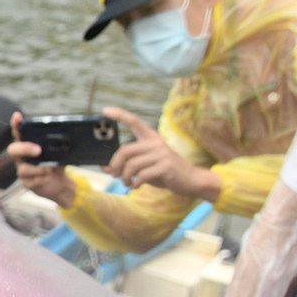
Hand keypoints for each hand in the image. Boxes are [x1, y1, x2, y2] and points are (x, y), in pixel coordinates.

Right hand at [8, 112, 76, 207]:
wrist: (60, 184)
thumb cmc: (56, 164)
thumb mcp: (59, 153)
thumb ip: (59, 146)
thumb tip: (68, 138)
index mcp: (28, 145)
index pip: (19, 132)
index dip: (16, 124)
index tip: (17, 116)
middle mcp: (22, 157)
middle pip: (13, 149)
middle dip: (25, 148)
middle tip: (38, 150)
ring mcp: (22, 170)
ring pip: (22, 168)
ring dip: (37, 169)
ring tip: (49, 170)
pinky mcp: (26, 182)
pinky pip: (30, 181)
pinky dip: (41, 179)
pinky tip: (48, 178)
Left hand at [102, 108, 220, 200]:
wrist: (191, 181)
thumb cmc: (165, 172)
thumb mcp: (145, 166)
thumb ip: (127, 164)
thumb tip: (105, 168)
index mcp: (151, 138)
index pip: (134, 121)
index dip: (119, 115)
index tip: (105, 110)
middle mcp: (156, 143)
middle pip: (125, 150)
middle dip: (115, 164)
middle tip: (113, 174)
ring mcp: (162, 154)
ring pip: (132, 165)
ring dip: (125, 177)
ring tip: (126, 183)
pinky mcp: (166, 167)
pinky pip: (142, 175)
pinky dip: (135, 183)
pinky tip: (136, 186)